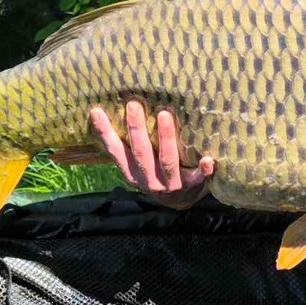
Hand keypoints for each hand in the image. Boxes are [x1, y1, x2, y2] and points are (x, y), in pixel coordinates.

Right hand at [78, 99, 214, 208]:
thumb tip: (111, 110)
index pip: (116, 152)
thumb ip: (130, 144)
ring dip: (166, 138)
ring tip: (164, 115)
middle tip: (134, 104)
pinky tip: (208, 160)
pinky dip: (203, 169)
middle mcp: (149, 180)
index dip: (105, 133)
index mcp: (132, 173)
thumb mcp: (138, 164)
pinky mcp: (192, 185)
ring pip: (167, 160)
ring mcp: (170, 184)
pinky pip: (198, 178)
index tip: (97, 112)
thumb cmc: (156, 171)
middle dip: (137, 129)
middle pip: (141, 153)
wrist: (180, 200)